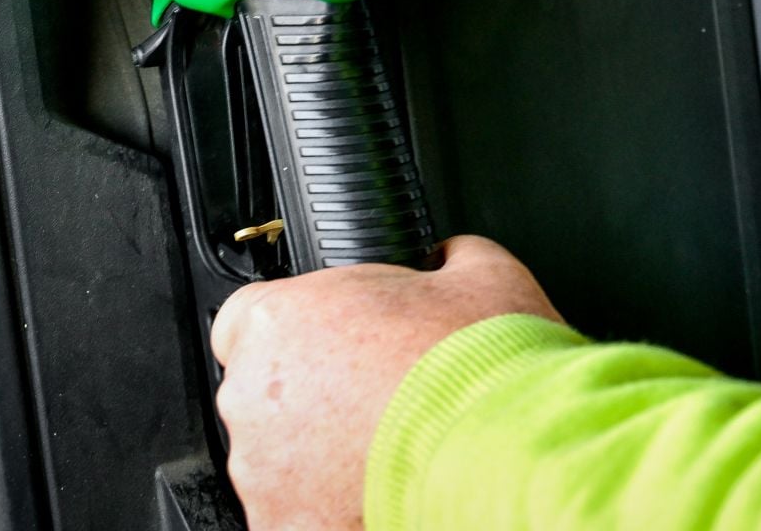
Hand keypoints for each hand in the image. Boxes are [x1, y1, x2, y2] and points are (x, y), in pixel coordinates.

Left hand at [211, 235, 561, 529]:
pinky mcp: (286, 527)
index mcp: (280, 322)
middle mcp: (253, 398)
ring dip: (320, 451)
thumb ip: (441, 256)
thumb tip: (447, 258)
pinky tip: (382, 487)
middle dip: (315, 392)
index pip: (251, 316)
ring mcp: (264, 473)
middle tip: (378, 394)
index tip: (339, 339)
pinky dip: (332, 503)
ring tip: (389, 446)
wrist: (508, 461)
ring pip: (279, 456)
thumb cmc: (482, 373)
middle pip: (266, 390)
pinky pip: (299, 509)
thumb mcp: (480, 272)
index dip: (303, 326)